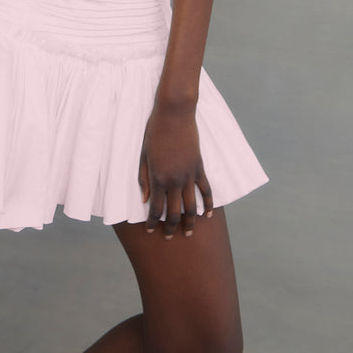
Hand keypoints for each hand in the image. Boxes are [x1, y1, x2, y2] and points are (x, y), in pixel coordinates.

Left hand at [138, 103, 212, 238]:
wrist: (174, 114)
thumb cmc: (154, 132)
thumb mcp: (143, 155)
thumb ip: (144, 179)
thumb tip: (146, 199)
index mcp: (158, 177)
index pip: (155, 208)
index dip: (153, 223)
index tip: (151, 231)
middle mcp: (174, 180)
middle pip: (173, 212)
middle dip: (170, 227)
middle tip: (169, 238)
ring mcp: (189, 175)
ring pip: (191, 206)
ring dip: (190, 222)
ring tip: (189, 233)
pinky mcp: (199, 167)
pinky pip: (206, 190)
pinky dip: (208, 204)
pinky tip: (207, 215)